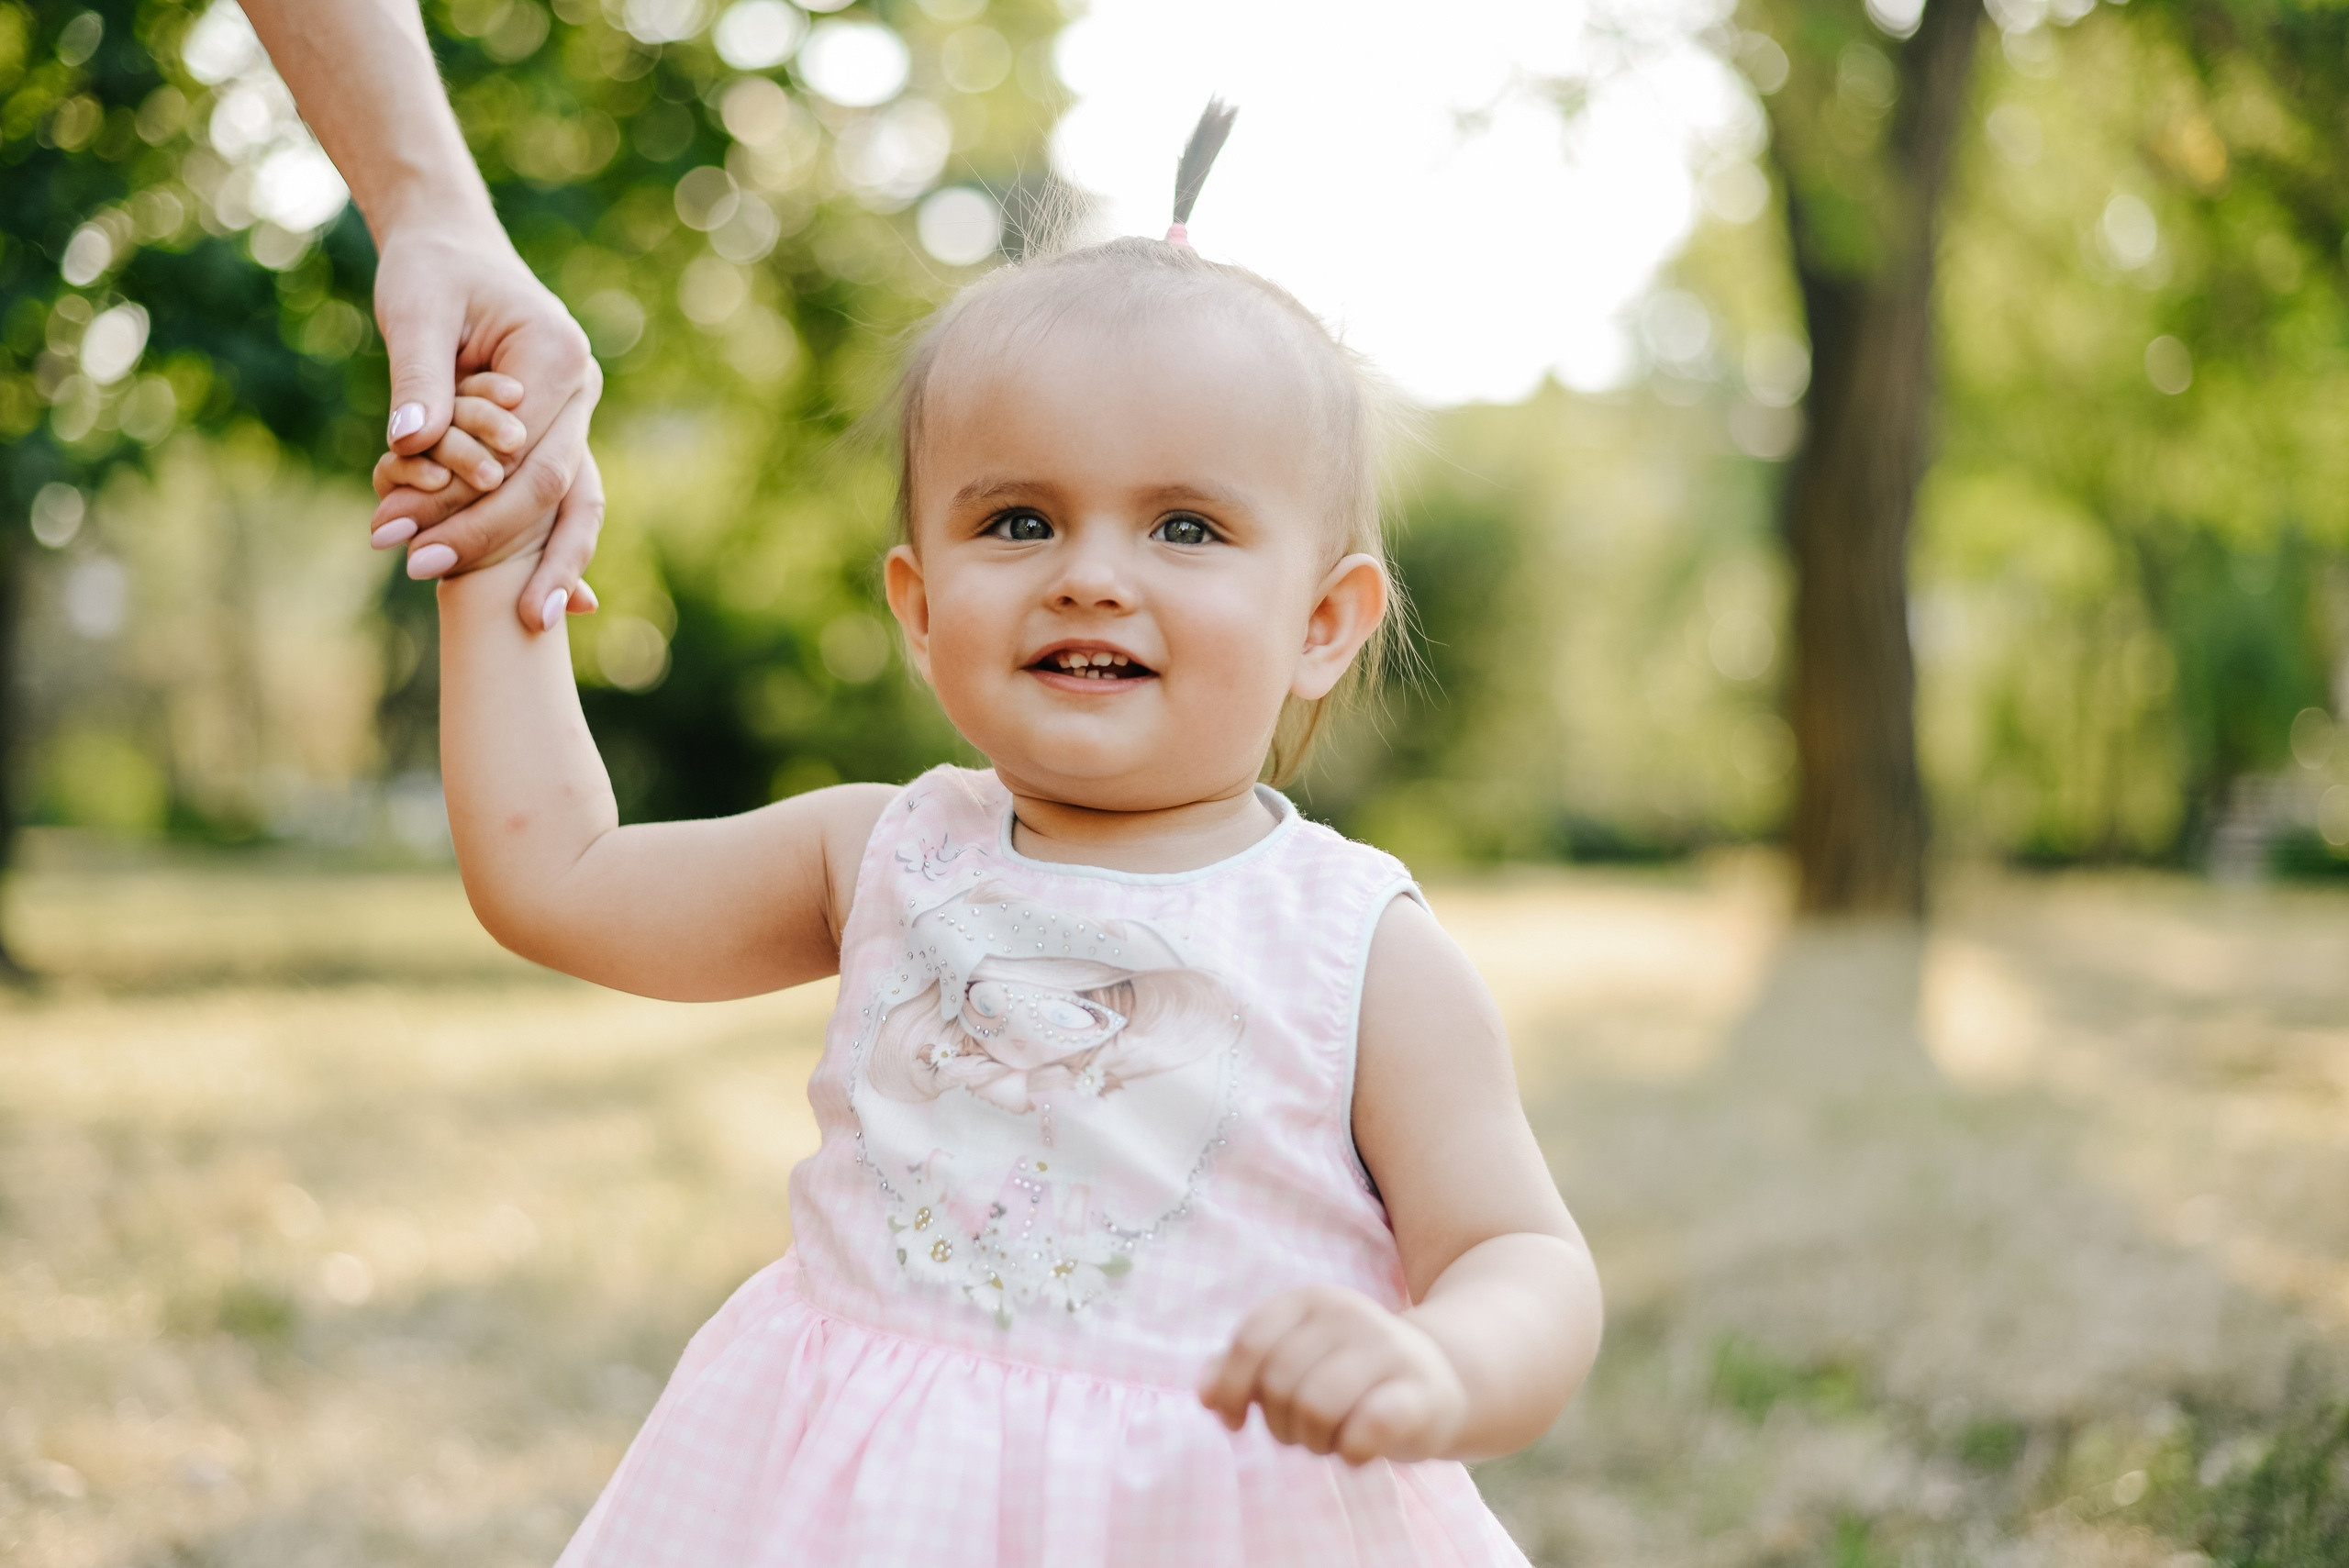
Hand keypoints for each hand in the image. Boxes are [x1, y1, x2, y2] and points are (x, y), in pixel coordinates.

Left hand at [362, 220, 603, 629]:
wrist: (453, 248)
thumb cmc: (432, 271)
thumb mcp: (414, 312)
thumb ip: (417, 378)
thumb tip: (409, 444)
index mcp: (559, 358)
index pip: (523, 458)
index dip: (469, 509)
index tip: (403, 542)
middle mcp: (582, 393)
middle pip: (555, 493)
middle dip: (495, 545)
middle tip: (425, 576)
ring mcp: (576, 417)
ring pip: (573, 505)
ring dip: (542, 563)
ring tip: (526, 623)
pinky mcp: (555, 434)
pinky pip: (558, 499)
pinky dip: (547, 547)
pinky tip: (549, 603)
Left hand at [1198, 1286, 1468, 1465]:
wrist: (1442, 1377)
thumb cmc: (1349, 1375)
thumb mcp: (1295, 1358)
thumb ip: (1242, 1369)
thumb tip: (1204, 1396)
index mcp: (1310, 1301)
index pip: (1251, 1342)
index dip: (1232, 1389)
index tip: (1237, 1421)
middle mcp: (1350, 1314)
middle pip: (1280, 1383)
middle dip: (1280, 1424)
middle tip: (1301, 1433)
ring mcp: (1389, 1350)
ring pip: (1315, 1407)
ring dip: (1313, 1441)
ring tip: (1329, 1440)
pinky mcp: (1422, 1392)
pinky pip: (1366, 1430)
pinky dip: (1349, 1453)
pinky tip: (1356, 1453)